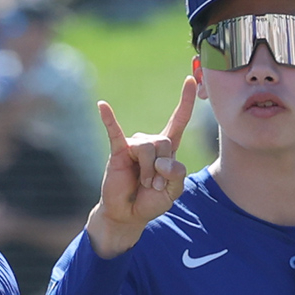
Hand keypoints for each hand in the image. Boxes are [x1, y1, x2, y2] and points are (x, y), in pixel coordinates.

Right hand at [87, 77, 195, 257]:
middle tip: (153, 185)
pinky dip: (109, 119)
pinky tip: (102, 105)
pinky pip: (115, 132)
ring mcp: (133, 145)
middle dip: (162, 169)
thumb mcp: (174, 192)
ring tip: (143, 183)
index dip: (186, 101)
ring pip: (149, 147)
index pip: (179, 120)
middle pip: (165, 141)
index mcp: (168, 149)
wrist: (129, 214)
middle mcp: (151, 142)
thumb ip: (177, 175)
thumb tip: (163, 160)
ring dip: (148, 172)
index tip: (191, 80)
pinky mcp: (118, 151)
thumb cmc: (151, 200)